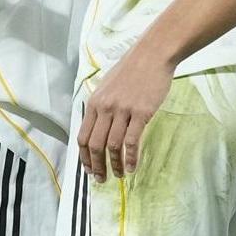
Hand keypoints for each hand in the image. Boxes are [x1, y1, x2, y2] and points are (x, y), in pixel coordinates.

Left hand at [78, 42, 173, 182]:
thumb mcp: (107, 86)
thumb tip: (97, 128)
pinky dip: (131, 158)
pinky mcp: (140, 113)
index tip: (88, 170)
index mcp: (94, 103)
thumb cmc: (131, 71)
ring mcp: (122, 110)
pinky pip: (132, 141)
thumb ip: (101, 107)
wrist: (152, 55)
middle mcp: (105, 108)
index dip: (85, 157)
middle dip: (97, 166)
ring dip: (115, 165)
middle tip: (101, 179)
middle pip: (96, 145)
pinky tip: (132, 167)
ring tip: (120, 175)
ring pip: (113, 146)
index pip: (83, 136)